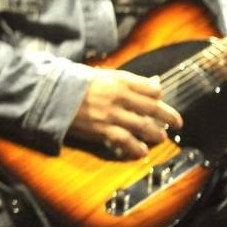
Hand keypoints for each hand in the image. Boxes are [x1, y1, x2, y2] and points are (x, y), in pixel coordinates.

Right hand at [68, 70, 183, 158]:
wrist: (49, 94)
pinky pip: (126, 141)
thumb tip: (152, 82)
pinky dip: (136, 147)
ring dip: (156, 133)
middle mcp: (118, 96)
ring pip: (143, 126)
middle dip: (169, 116)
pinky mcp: (102, 130)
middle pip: (152, 108)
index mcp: (117, 79)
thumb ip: (125, 80)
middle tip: (177, 122)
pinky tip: (142, 151)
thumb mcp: (99, 74)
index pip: (149, 87)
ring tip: (161, 137)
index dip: (158, 95)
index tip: (161, 100)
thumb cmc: (72, 82)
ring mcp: (111, 114)